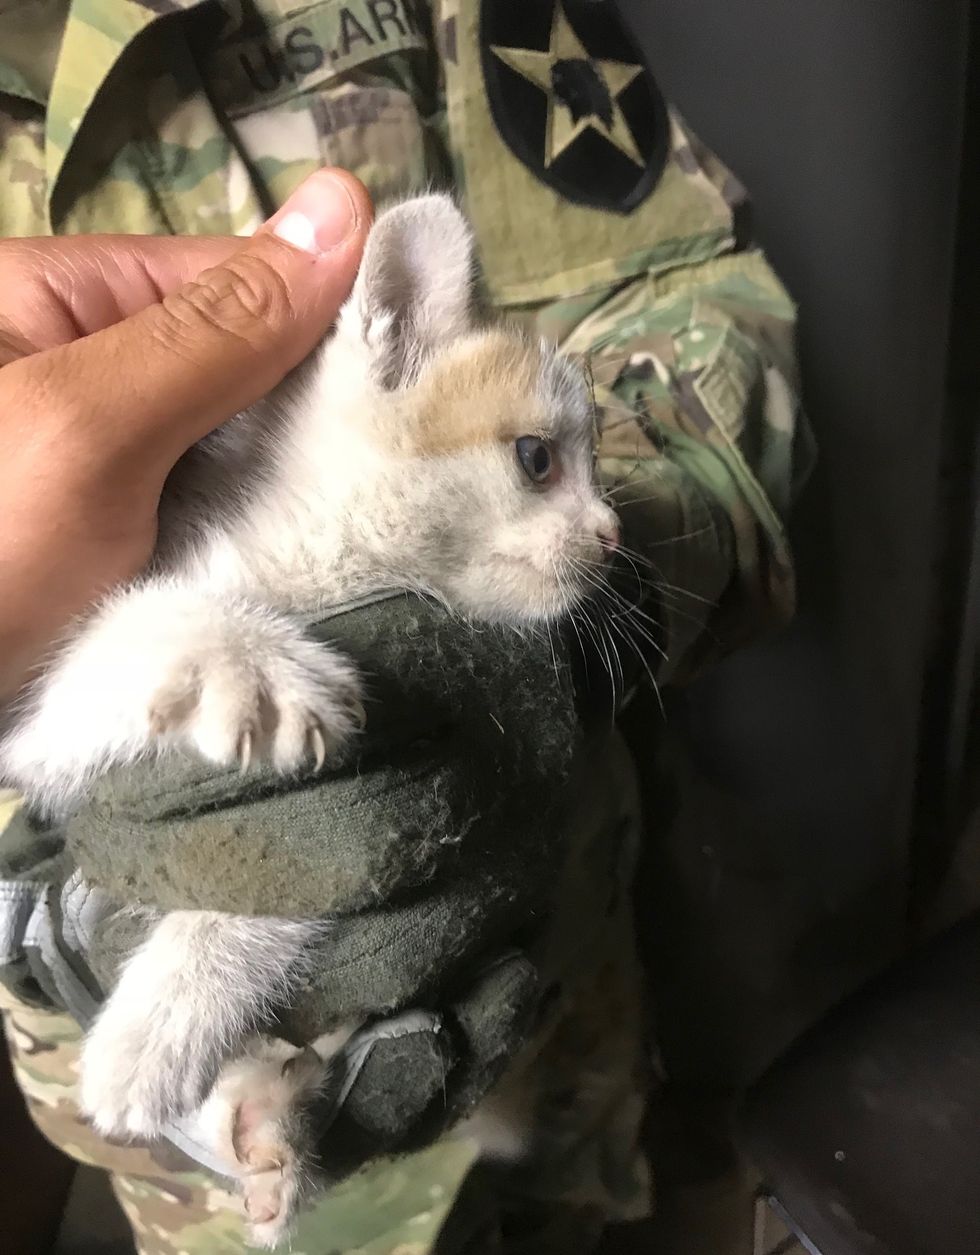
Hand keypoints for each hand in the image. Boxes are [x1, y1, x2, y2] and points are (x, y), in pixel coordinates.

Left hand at [0, 168, 371, 700]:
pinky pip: (214, 522)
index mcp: (57, 300)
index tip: (426, 378)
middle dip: (318, 421)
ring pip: (237, 454)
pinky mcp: (120, 548)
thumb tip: (347, 204)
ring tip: (387, 524)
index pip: (232, 278)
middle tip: (414, 471)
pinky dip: (263, 545)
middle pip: (242, 368)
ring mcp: (106, 468)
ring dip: (298, 494)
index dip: (330, 316)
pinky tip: (322, 566)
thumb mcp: (89, 424)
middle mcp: (86, 372)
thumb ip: (218, 329)